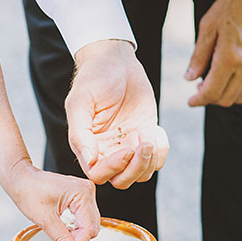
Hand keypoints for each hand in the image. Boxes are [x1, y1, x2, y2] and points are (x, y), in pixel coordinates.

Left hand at [4, 159, 99, 240]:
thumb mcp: (44, 219)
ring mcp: (85, 192)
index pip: (87, 227)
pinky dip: (77, 228)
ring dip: (78, 235)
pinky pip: (84, 218)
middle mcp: (87, 190)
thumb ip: (61, 238)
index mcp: (81, 192)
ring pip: (89, 223)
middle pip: (92, 226)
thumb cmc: (28, 191)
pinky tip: (66, 233)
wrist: (20, 177)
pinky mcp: (80, 196)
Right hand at [66, 40, 168, 188]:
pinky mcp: (146, 137)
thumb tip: (89, 160)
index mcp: (88, 147)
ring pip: (142, 174)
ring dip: (150, 160)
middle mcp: (108, 151)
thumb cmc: (93, 79)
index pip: (98, 174)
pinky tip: (157, 130)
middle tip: (143, 144)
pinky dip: (162, 150)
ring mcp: (128, 146)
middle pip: (122, 180)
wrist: (115, 60)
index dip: (113, 168)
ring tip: (150, 134)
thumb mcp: (80, 102)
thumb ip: (80, 134)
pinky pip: (157, 159)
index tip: (126, 149)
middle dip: (136, 168)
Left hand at [185, 0, 241, 106]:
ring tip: (216, 82)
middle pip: (226, 99)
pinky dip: (241, 89)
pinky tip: (232, 78)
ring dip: (226, 96)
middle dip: (210, 99)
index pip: (211, 92)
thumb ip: (199, 56)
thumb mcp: (208, 26)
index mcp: (229, 57)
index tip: (191, 101)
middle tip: (201, 89)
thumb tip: (189, 78)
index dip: (198, 101)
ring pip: (241, 97)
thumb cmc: (234, 5)